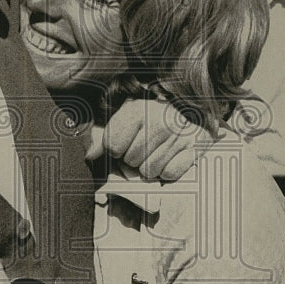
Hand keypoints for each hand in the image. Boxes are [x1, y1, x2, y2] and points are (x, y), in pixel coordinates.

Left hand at [87, 97, 212, 181]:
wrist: (190, 109)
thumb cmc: (151, 118)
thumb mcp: (126, 119)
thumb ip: (105, 137)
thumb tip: (89, 155)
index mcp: (137, 110)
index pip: (112, 146)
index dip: (115, 150)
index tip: (124, 143)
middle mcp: (159, 120)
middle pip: (130, 161)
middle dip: (134, 159)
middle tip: (144, 148)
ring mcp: (178, 134)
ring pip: (149, 171)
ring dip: (150, 168)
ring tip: (157, 152)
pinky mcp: (195, 147)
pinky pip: (170, 174)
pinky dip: (168, 171)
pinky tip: (170, 158)